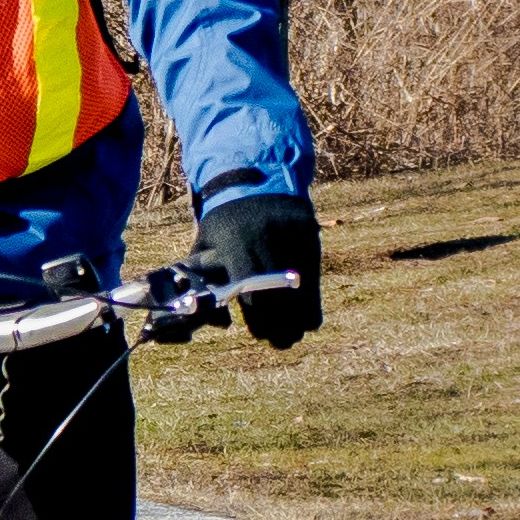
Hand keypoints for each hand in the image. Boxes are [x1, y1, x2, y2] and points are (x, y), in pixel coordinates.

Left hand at [193, 190, 320, 346]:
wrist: (253, 178)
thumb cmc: (225, 222)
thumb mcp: (208, 243)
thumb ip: (205, 277)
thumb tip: (209, 318)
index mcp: (235, 245)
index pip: (253, 292)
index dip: (260, 318)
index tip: (261, 334)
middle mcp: (264, 240)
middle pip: (278, 294)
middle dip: (281, 324)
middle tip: (282, 341)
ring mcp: (289, 235)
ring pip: (300, 287)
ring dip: (300, 317)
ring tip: (297, 334)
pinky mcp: (308, 233)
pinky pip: (315, 274)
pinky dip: (313, 300)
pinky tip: (310, 319)